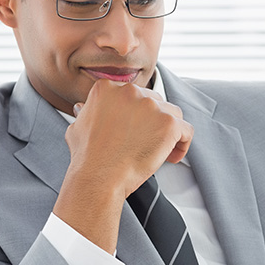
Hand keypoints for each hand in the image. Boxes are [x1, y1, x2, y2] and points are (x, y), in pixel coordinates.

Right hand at [66, 79, 193, 197]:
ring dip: (169, 131)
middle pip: (155, 102)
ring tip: (162, 150)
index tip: (136, 131)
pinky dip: (183, 144)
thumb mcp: (77, 125)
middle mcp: (130, 91)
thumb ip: (88, 111)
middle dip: (154, 122)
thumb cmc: (88, 157)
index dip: (137, 115)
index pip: (134, 95)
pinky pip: (187, 130)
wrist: (98, 176)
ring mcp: (151, 106)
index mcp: (107, 88)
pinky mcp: (168, 123)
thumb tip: (85, 108)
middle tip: (148, 142)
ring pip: (173, 113)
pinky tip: (171, 157)